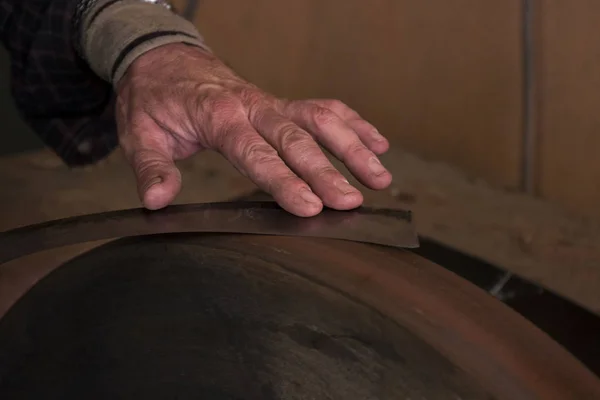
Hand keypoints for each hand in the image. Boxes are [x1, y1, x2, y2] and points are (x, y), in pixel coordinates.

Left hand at [116, 43, 391, 216]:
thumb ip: (151, 167)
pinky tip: (377, 143)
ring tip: (380, 178)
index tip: (309, 207)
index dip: (283, 180)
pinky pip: (324, 108)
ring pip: (321, 119)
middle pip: (297, 138)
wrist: (163, 59)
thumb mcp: (139, 133)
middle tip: (351, 203)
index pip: (256, 152)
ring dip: (353, 146)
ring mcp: (271, 102)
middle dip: (327, 172)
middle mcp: (253, 106)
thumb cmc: (153, 98)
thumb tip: (157, 201)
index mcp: (218, 116)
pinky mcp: (281, 102)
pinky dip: (353, 123)